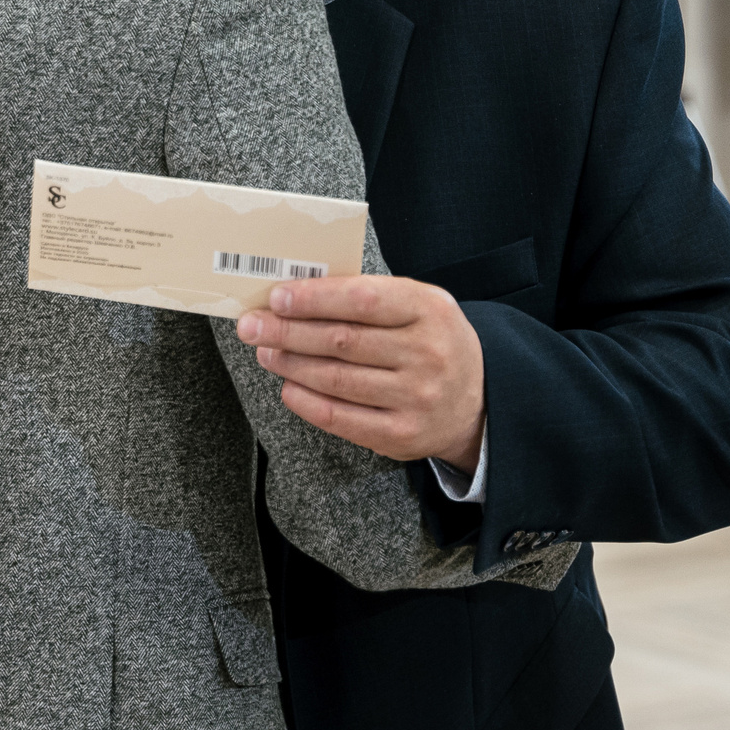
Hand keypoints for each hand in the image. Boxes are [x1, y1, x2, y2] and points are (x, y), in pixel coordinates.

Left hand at [237, 276, 484, 469]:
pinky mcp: (402, 435)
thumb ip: (368, 296)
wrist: (477, 403)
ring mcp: (416, 397)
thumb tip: (296, 294)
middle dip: (287, 332)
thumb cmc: (432, 341)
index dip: (314, 299)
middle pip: (342, 341)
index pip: (362, 300)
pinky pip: (339, 417)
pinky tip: (288, 386)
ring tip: (266, 352)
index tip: (276, 298)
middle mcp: (428, 354)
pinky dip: (305, 401)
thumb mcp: (418, 305)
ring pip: (335, 378)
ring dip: (290, 364)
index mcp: (430, 310)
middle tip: (252, 326)